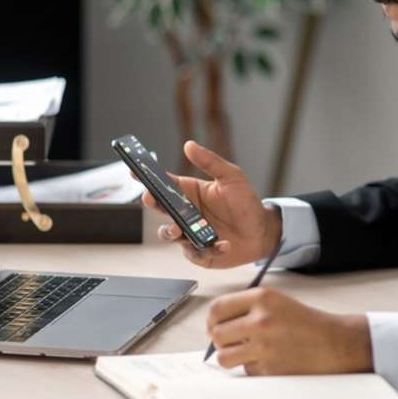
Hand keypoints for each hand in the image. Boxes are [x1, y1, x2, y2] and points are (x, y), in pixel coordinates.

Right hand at [142, 140, 281, 268]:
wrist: (263, 230)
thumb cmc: (246, 202)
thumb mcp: (231, 177)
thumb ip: (210, 162)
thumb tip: (189, 145)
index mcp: (190, 192)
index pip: (163, 184)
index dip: (147, 178)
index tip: (134, 171)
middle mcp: (186, 213)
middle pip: (160, 208)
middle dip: (153, 204)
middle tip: (151, 199)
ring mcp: (190, 234)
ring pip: (169, 234)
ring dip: (171, 232)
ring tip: (179, 230)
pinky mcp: (201, 253)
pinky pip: (195, 253)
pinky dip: (207, 250)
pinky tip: (223, 244)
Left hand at [207, 287, 371, 375]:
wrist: (334, 342)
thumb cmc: (306, 321)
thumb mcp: (277, 301)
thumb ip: (248, 307)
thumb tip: (216, 323)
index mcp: (262, 298)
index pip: (217, 308)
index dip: (212, 319)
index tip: (215, 325)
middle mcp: (260, 320)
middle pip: (217, 334)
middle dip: (220, 340)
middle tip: (231, 341)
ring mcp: (264, 346)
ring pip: (225, 357)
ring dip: (232, 356)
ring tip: (247, 352)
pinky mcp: (269, 368)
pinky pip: (246, 370)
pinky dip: (253, 367)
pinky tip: (269, 360)